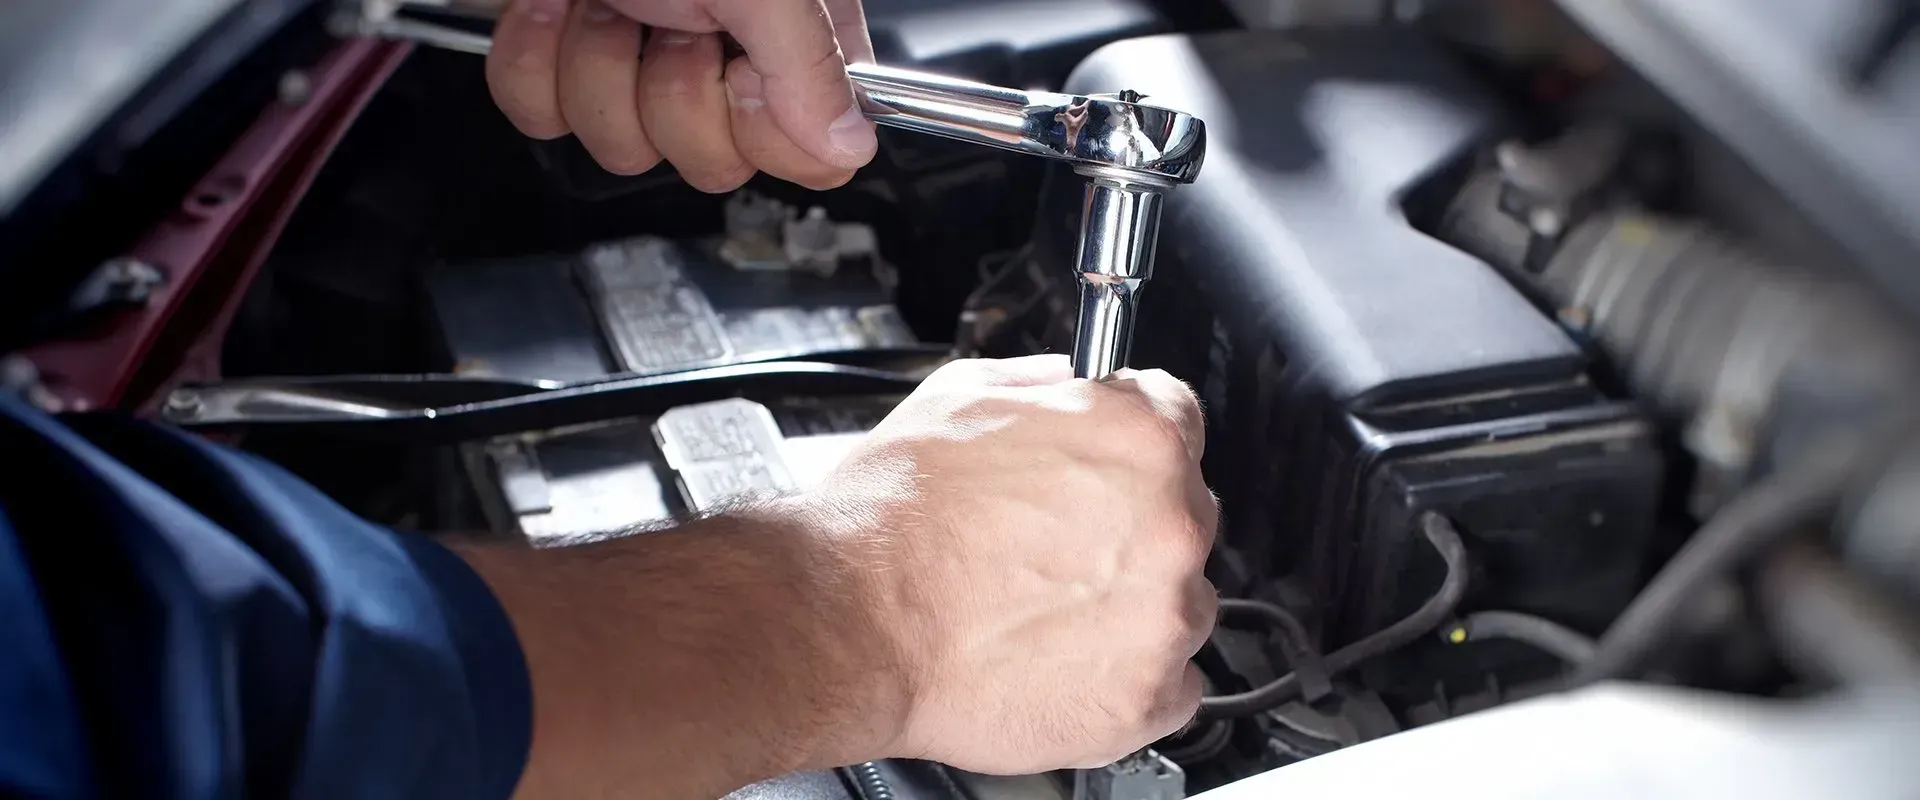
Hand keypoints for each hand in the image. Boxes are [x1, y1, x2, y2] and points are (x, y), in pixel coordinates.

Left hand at [486, 0, 876, 189]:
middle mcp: (722, 49)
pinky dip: (535, 59)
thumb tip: (849, 139)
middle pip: (712, 161)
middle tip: (672, 18)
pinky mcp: (560, 57)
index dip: (768, 132)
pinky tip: (554, 3)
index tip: (744, 71)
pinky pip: (543, 117)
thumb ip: (809, 59)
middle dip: (672, 92)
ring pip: (622, 147)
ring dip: (598, 64)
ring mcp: (638, 56)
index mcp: (795, 30)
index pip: (812, 149)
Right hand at [808, 354, 1218, 772]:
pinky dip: (1127, 678)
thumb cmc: (892, 519)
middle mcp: (1170, 525)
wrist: (849, 623)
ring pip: (1179, 602)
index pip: (1179, 421)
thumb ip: (1049, 386)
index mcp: (1139, 439)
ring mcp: (1163, 618)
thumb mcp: (964, 395)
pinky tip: (1060, 659)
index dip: (1128, 446)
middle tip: (1050, 548)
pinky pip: (1170, 686)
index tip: (1105, 470)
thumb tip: (1075, 389)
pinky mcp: (1145, 700)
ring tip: (1044, 610)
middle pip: (1183, 515)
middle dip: (1129, 527)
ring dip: (1131, 604)